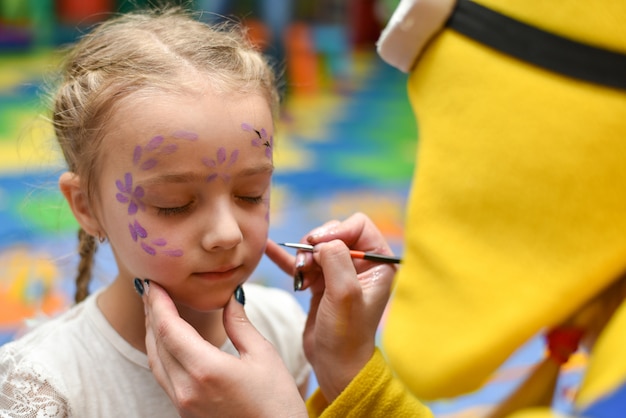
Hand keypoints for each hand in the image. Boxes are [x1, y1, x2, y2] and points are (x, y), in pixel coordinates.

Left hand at [142, 281, 306, 417]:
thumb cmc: (277, 402)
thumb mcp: (263, 356)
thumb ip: (240, 324)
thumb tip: (231, 297)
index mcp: (206, 370)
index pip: (169, 328)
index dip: (158, 303)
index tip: (153, 282)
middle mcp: (187, 389)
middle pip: (157, 343)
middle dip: (151, 313)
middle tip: (150, 288)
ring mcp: (183, 404)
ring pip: (155, 361)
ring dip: (152, 333)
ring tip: (155, 310)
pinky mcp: (185, 413)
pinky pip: (163, 377)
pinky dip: (160, 352)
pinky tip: (167, 340)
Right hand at [266, 212, 396, 401]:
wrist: (335, 365)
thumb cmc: (347, 334)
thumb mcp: (345, 293)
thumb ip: (336, 259)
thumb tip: (321, 242)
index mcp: (379, 262)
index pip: (358, 225)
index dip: (336, 231)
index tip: (317, 246)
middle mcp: (362, 264)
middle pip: (334, 233)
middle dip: (315, 244)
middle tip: (305, 264)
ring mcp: (340, 273)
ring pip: (316, 247)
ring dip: (302, 256)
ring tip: (299, 274)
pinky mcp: (322, 283)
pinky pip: (303, 262)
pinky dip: (287, 257)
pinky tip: (268, 248)